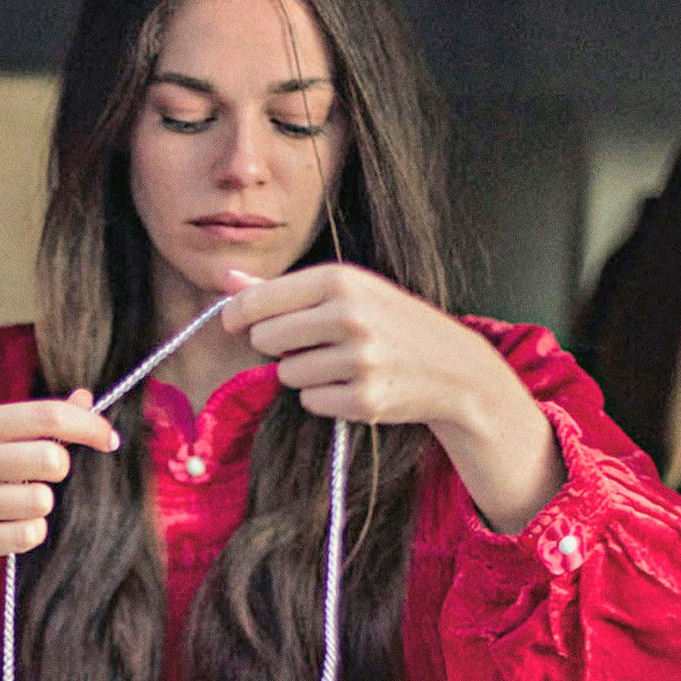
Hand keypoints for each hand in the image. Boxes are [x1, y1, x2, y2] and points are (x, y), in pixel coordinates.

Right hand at [0, 391, 118, 572]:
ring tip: (19, 504)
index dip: (88, 426)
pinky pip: (27, 535)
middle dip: (60, 469)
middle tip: (45, 476)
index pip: (46, 416)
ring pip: (40, 501)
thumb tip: (86, 398)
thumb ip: (35, 420)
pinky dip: (31, 532)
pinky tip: (11, 527)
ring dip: (41, 505)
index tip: (109, 438)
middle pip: (49, 458)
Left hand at [219, 262, 562, 533]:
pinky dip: (323, 397)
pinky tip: (353, 384)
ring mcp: (358, 360)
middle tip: (308, 342)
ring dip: (303, 373)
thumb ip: (282, 287)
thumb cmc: (390, 322)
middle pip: (265, 339)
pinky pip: (310, 401)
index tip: (235, 323)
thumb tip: (227, 279)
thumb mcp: (346, 290)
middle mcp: (348, 315)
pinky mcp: (364, 399)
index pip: (256, 301)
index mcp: (339, 280)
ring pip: (286, 374)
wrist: (453, 367)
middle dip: (276, 345)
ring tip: (341, 362)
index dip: (237, 315)